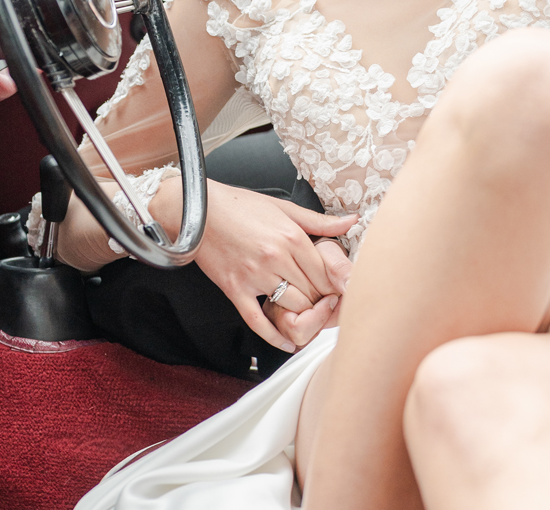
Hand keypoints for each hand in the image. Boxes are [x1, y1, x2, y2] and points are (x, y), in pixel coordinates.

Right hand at [150, 177, 356, 352]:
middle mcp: (276, 258)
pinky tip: (287, 343)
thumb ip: (319, 220)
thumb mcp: (284, 207)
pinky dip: (274, 336)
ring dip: (303, 314)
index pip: (325, 271)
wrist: (198, 211)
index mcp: (291, 237)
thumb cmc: (241, 206)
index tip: (341, 289)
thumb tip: (351, 221)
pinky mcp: (235, 290)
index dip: (336, 284)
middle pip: (311, 291)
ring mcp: (254, 276)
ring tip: (310, 314)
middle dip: (323, 299)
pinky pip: (257, 320)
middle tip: (330, 304)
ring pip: (291, 307)